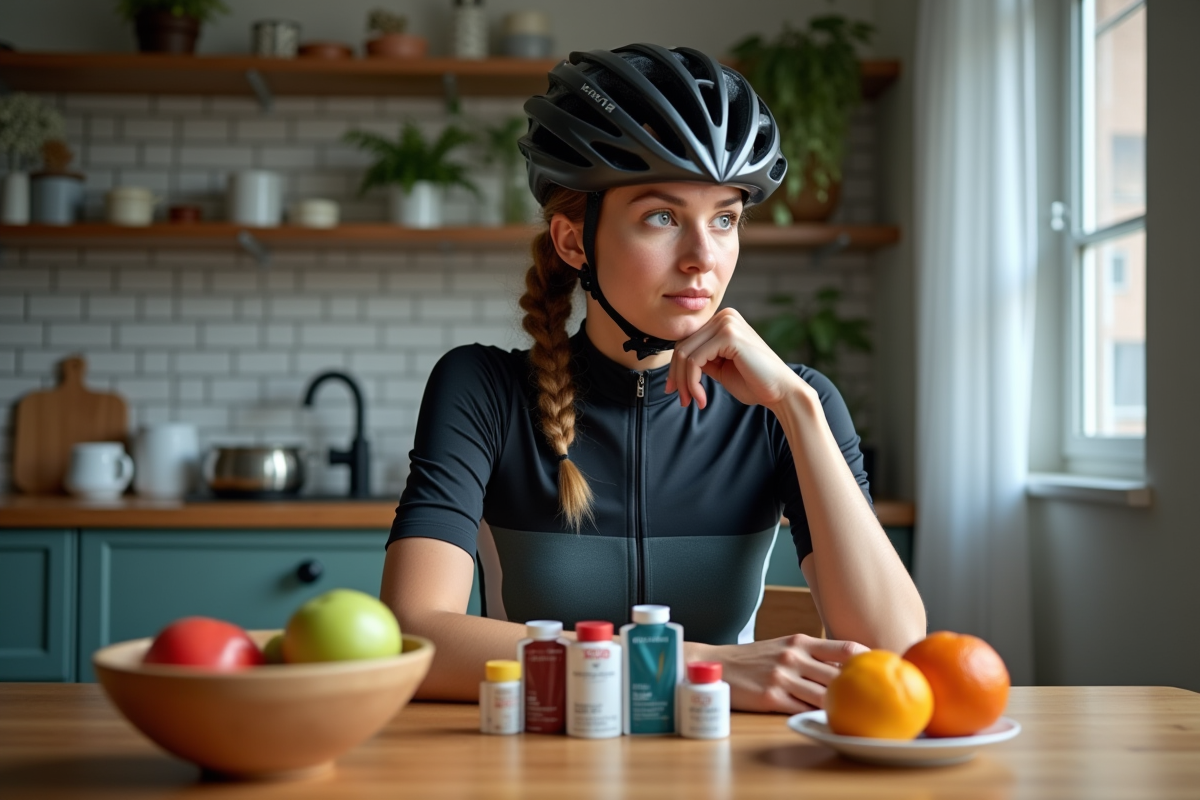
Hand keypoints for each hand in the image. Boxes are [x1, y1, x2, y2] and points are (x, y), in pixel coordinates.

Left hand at [664, 308, 807, 409]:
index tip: (676, 391)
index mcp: (723, 320)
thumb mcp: (720, 367)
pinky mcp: (728, 335)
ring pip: (684, 354)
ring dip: (684, 383)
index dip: (676, 368)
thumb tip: (674, 363)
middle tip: (682, 400)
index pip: (686, 341)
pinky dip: (693, 383)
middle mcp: (724, 316)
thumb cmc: (753, 382)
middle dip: (677, 377)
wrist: (781, 391)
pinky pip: (695, 361)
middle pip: (682, 346)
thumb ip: (701, 359)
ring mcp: (727, 323)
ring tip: (692, 401)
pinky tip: (702, 398)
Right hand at [707, 635, 868, 713]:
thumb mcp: (783, 647)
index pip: (844, 648)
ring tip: (862, 715)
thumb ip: (811, 655)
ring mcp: (782, 677)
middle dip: (861, 687)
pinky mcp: (771, 698)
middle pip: (839, 674)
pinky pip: (802, 710)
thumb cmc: (754, 659)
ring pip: (824, 695)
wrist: (717, 665)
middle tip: (881, 698)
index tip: (885, 668)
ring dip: (843, 706)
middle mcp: (794, 657)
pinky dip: (818, 717)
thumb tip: (845, 667)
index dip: (868, 658)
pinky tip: (832, 723)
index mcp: (799, 642)